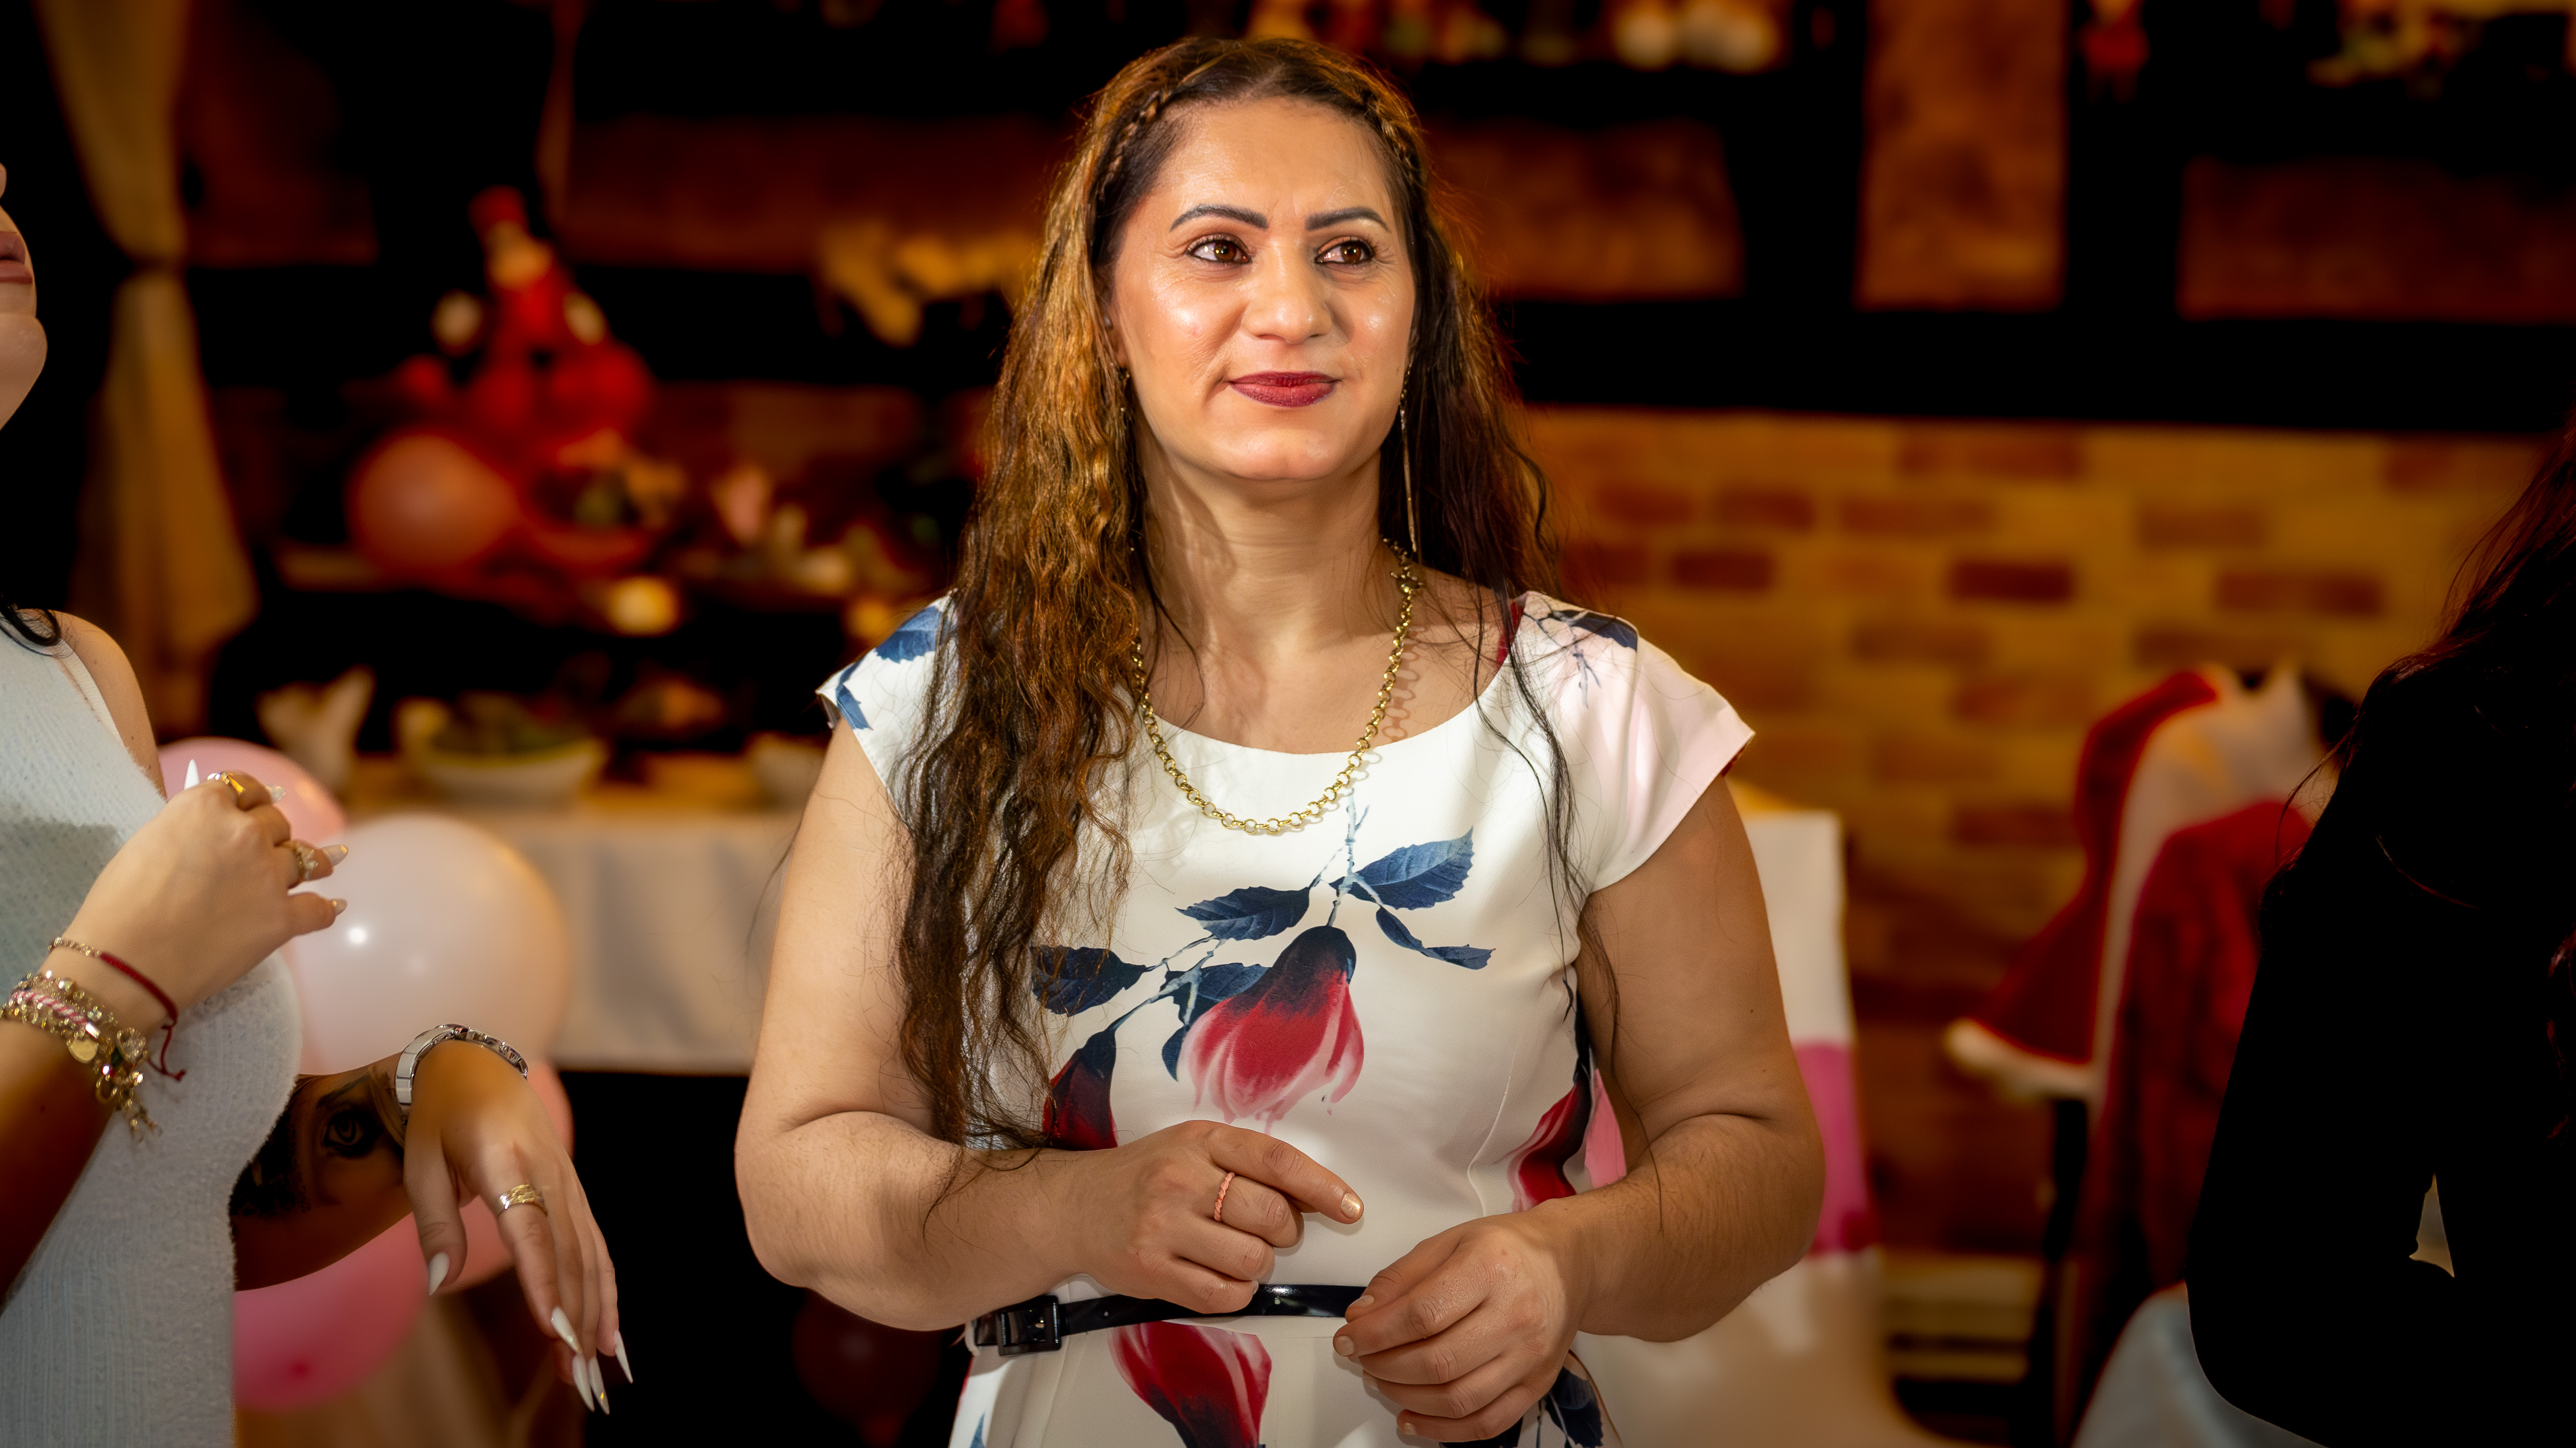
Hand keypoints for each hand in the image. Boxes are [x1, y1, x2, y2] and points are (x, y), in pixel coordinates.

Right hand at [55, 771, 341, 1022]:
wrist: (125, 963)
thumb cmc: (118, 908)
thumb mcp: (146, 845)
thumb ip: (188, 829)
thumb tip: (212, 829)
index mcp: (204, 808)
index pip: (242, 787)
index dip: (247, 799)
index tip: (251, 807)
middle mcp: (244, 834)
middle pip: (275, 822)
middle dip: (268, 835)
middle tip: (261, 851)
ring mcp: (268, 876)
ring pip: (306, 857)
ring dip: (308, 862)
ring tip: (323, 864)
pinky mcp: (281, 918)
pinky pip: (320, 909)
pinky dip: (325, 909)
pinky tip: (332, 906)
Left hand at [403, 1042, 625, 1411]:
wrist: (475, 1067)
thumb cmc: (438, 1119)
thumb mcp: (419, 1164)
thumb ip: (434, 1225)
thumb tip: (438, 1287)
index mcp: (504, 1160)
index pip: (529, 1229)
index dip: (543, 1280)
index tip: (554, 1328)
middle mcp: (548, 1171)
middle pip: (568, 1251)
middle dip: (575, 1314)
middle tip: (575, 1372)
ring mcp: (568, 1180)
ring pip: (589, 1252)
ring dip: (595, 1309)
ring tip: (594, 1364)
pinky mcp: (574, 1191)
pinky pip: (596, 1244)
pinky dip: (606, 1287)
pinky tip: (609, 1328)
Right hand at [1063, 1120, 1363, 1313]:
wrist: (1074, 1207)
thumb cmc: (1147, 1175)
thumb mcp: (1195, 1147)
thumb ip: (1251, 1164)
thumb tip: (1320, 1194)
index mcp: (1200, 1140)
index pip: (1276, 1161)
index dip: (1323, 1187)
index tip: (1351, 1208)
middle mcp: (1180, 1179)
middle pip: (1271, 1215)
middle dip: (1284, 1231)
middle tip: (1267, 1230)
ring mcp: (1162, 1227)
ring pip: (1252, 1260)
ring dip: (1259, 1263)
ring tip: (1236, 1252)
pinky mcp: (1150, 1272)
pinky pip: (1224, 1295)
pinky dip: (1237, 1291)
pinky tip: (1220, 1275)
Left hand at [1333, 1212, 1589, 1441]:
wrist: (1566, 1264)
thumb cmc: (1508, 1249)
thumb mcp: (1448, 1241)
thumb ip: (1401, 1277)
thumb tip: (1361, 1315)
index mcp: (1490, 1269)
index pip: (1421, 1314)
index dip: (1375, 1333)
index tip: (1348, 1338)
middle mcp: (1515, 1315)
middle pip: (1437, 1361)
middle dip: (1384, 1367)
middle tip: (1362, 1358)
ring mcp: (1529, 1356)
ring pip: (1458, 1399)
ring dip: (1406, 1397)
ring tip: (1382, 1381)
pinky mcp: (1536, 1384)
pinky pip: (1486, 1423)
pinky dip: (1443, 1430)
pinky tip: (1413, 1417)